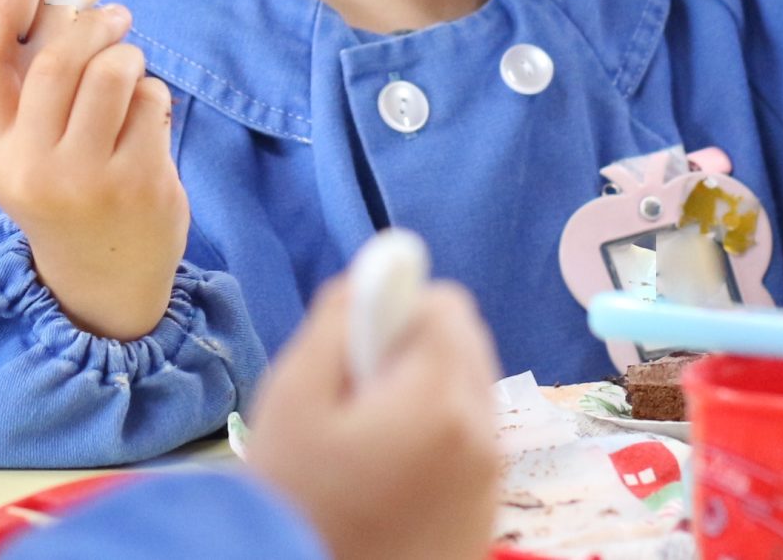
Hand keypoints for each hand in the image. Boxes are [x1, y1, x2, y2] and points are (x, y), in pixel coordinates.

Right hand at [0, 0, 186, 338]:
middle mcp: (34, 172)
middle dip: (88, 25)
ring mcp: (90, 180)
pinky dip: (152, 93)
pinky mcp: (142, 183)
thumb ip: (6, 71)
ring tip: (129, 69)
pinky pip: (151, 101)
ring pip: (112, 73)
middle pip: (56, 64)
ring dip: (126, 55)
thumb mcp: (19, 142)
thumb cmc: (59, 189)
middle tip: (112, 16)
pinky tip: (146, 119)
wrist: (104, 279)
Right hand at [246, 275, 502, 559]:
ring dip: (428, 390)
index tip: (355, 347)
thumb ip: (338, 321)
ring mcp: (491, 480)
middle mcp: (483, 435)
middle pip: (465, 344)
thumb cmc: (294, 496)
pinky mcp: (487, 513)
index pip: (446, 304)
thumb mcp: (291, 397)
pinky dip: (440, 435)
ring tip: (369, 436)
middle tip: (357, 392)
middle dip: (415, 348)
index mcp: (439, 399)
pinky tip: (390, 472)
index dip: (396, 307)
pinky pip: (472, 442)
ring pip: (469, 392)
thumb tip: (377, 269)